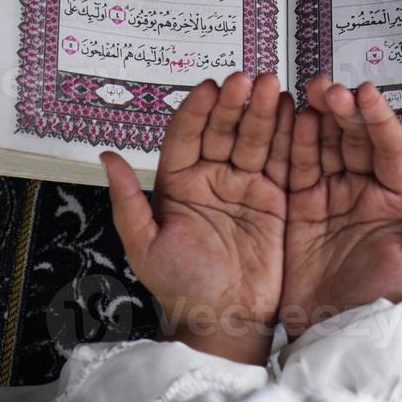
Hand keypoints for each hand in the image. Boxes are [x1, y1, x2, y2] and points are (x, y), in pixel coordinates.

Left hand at [101, 73, 293, 364]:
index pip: (186, 136)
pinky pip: (283, 163)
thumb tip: (106, 156)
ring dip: (263, 113)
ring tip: (271, 88)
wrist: (225, 320)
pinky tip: (295, 113)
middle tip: (245, 81)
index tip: (209, 89)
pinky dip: (290, 138)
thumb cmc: (180, 288)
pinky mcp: (277, 198)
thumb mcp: (145, 247)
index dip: (197, 111)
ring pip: (254, 139)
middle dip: (234, 104)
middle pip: (223, 130)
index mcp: (178, 184)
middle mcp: (212, 178)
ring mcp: (246, 185)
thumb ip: (128, 201)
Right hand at [281, 77, 401, 336]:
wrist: (335, 339)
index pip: (389, 149)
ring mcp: (329, 197)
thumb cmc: (383, 309)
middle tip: (328, 90)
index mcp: (397, 201)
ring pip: (324, 145)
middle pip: (354, 140)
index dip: (378, 120)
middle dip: (343, 111)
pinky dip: (291, 143)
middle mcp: (364, 192)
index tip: (365, 94)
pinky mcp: (298, 206)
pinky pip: (295, 167)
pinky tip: (288, 119)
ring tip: (308, 94)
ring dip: (317, 117)